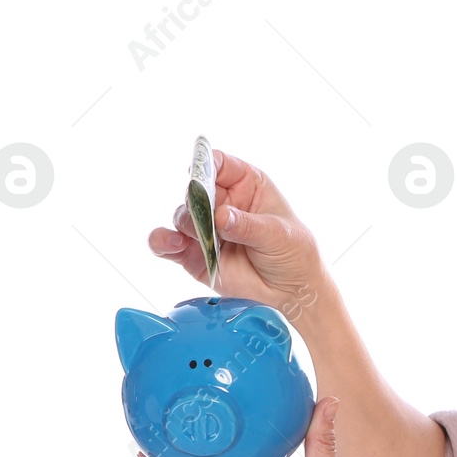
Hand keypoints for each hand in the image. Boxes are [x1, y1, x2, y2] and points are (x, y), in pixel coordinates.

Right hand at [148, 147, 327, 319]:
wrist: (292, 293)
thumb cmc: (294, 254)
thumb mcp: (278, 234)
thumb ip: (247, 225)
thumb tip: (220, 216)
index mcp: (246, 185)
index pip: (219, 164)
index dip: (205, 164)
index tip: (199, 174)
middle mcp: (222, 203)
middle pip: (195, 190)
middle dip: (195, 199)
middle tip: (204, 213)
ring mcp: (207, 228)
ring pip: (182, 216)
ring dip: (187, 223)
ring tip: (202, 236)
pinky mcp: (194, 254)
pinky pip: (168, 244)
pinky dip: (163, 241)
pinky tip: (170, 242)